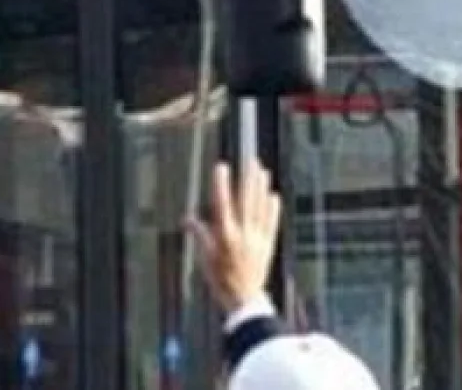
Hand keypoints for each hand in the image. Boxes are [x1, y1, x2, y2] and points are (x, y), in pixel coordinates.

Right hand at [186, 159, 281, 312]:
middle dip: (247, 180)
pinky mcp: (267, 244)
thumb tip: (188, 218)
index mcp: (225, 237)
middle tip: (250, 161)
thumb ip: (199, 235)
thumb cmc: (221, 280)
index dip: (221, 184)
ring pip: (260, 208)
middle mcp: (242, 235)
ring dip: (261, 188)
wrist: (243, 299)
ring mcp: (257, 239)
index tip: (221, 167)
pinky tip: (274, 195)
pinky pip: (271, 222)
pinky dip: (273, 209)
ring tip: (262, 171)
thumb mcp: (205, 258)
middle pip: (246, 201)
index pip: (222, 205)